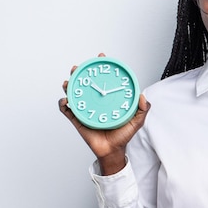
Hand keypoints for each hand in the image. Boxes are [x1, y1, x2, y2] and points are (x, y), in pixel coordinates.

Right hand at [59, 54, 150, 174]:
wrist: (112, 151)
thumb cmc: (123, 135)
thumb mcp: (136, 121)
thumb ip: (142, 109)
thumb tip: (143, 97)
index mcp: (107, 98)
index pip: (104, 79)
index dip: (101, 67)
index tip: (101, 57)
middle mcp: (95, 101)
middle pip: (85, 82)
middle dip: (79, 72)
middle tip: (78, 68)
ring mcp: (85, 109)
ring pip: (74, 93)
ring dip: (69, 85)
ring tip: (68, 82)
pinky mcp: (78, 120)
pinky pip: (67, 110)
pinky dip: (64, 104)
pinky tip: (66, 101)